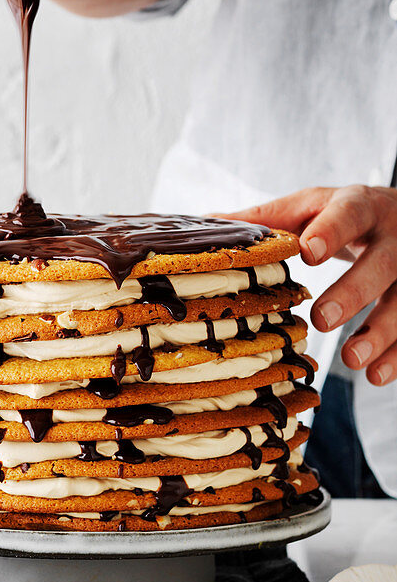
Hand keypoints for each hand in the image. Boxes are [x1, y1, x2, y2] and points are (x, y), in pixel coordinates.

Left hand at [231, 186, 396, 384]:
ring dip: (381, 332)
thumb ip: (265, 218)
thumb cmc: (343, 214)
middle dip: (353, 292)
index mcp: (359, 206)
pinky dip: (396, 355)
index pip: (348, 214)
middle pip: (382, 263)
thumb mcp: (309, 207)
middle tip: (320, 319)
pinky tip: (374, 375)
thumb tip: (204, 224)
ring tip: (351, 359)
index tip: (308, 252)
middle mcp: (394, 235)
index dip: (330, 232)